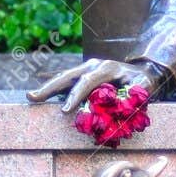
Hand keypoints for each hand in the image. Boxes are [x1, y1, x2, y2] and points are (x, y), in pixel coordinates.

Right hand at [27, 58, 168, 113]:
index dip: (76, 96)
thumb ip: (134, 96)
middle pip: (69, 75)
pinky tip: (39, 96)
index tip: (65, 110)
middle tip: (34, 97)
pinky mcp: (83, 75)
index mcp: (107, 68)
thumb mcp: (144, 87)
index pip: (88, 82)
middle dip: (51, 87)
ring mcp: (87, 69)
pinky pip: (66, 82)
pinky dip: (53, 89)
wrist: (144, 71)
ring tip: (31, 96)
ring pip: (64, 77)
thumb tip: (119, 109)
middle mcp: (94, 65)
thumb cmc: (143, 82)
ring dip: (47, 87)